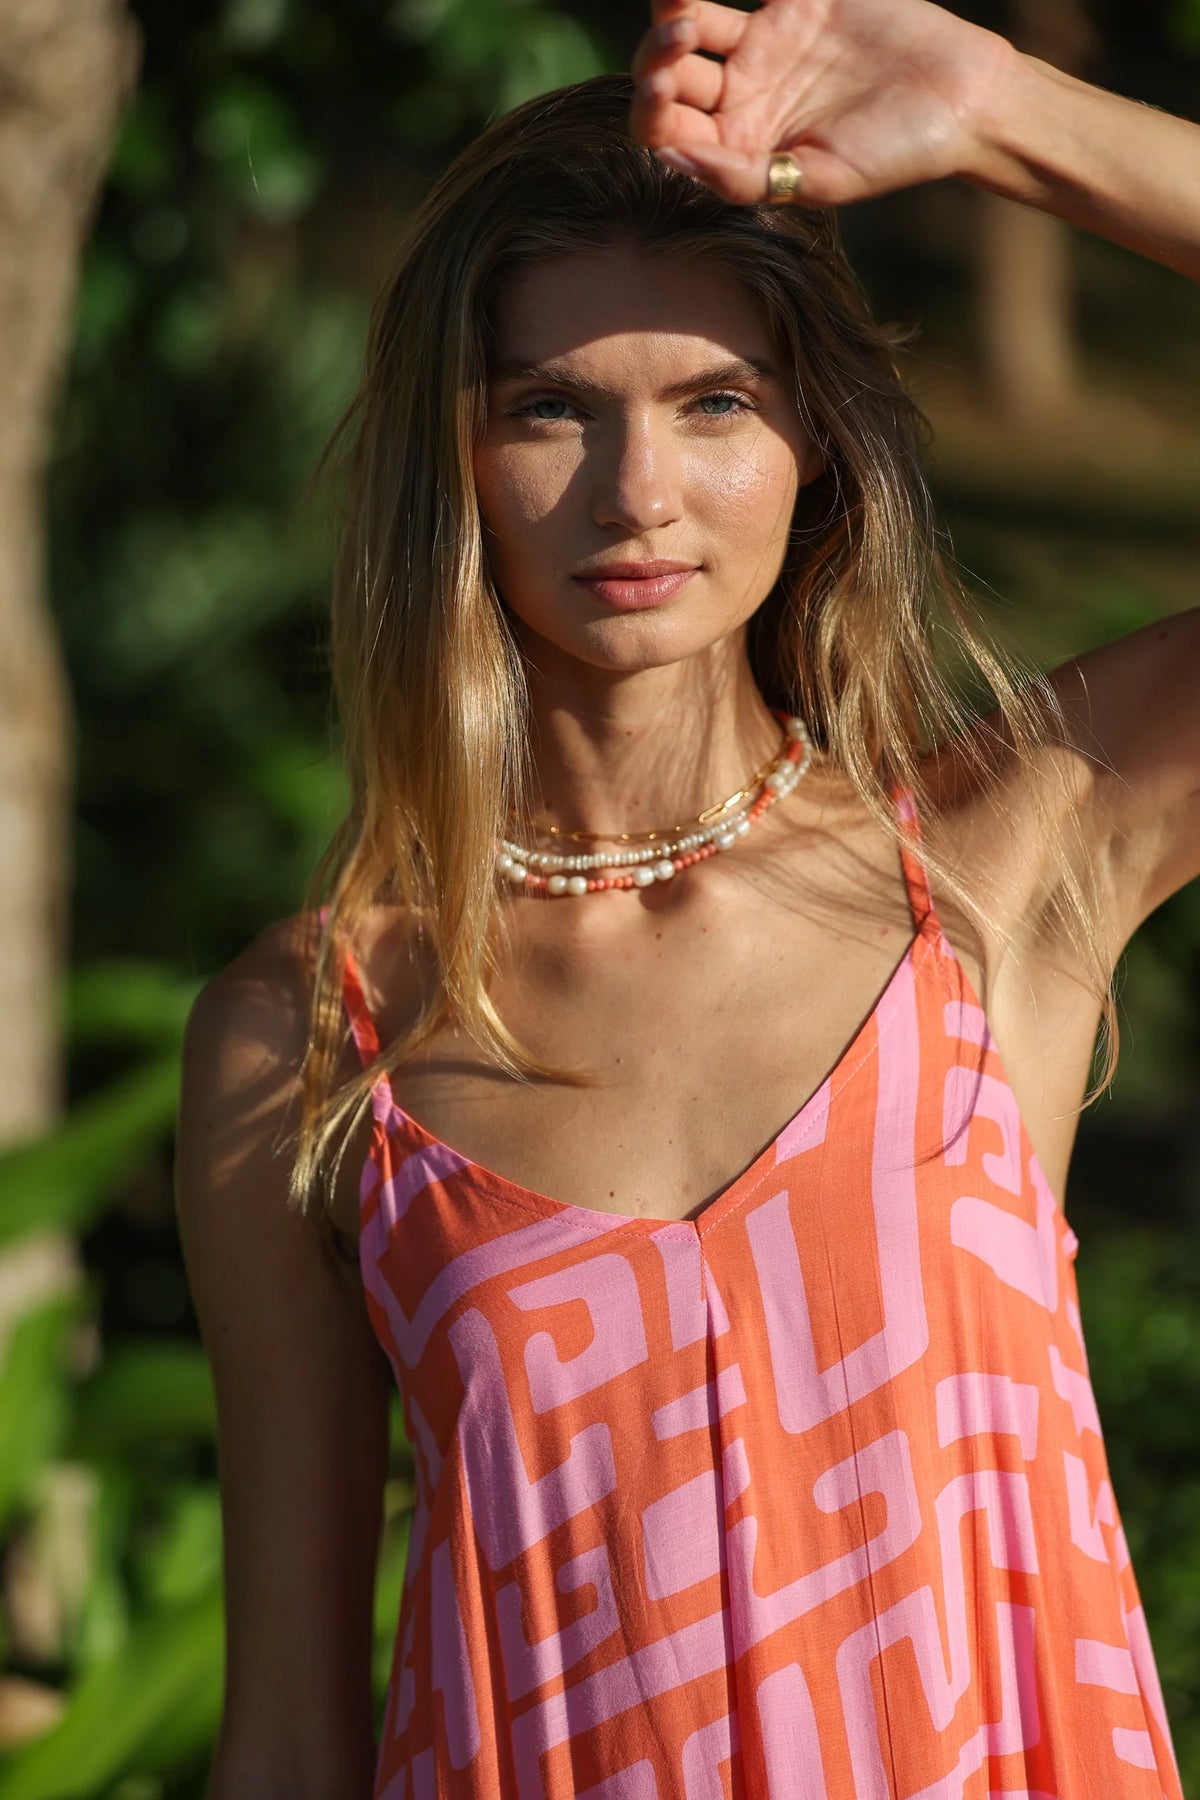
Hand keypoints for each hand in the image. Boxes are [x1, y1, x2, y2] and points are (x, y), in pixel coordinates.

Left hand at [629, 0, 1018, 207]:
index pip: (667, 132)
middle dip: (656, 57)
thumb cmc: (897, 153)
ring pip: (692, 24)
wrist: (963, 94)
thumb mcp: (820, 179)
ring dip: (672, 13)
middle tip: (680, 39)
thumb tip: (670, 160)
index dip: (651, 111)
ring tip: (683, 9)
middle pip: (669, 74)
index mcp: (738, 149)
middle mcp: (741, 99)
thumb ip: (744, 176)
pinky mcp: (793, 3)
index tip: (663, 92)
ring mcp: (763, 48)